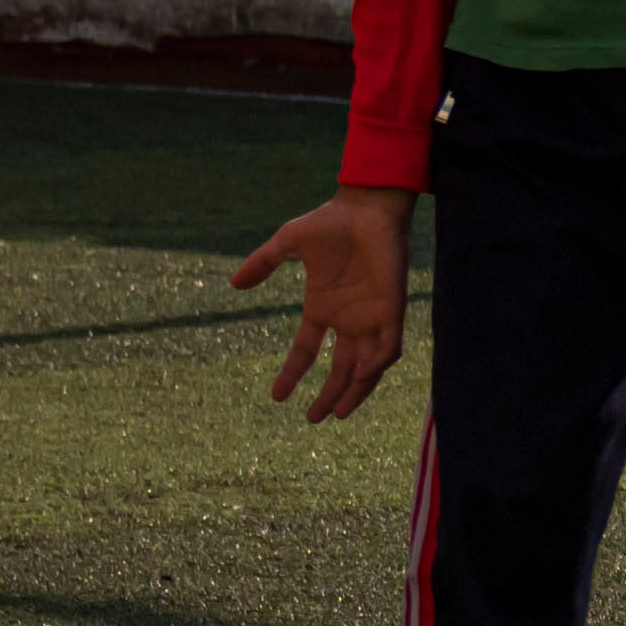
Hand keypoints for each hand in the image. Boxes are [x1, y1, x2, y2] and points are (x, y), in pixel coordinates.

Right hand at [231, 187, 415, 420]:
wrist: (367, 206)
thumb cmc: (331, 221)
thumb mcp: (288, 244)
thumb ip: (263, 263)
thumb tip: (234, 283)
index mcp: (324, 307)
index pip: (308, 351)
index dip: (293, 373)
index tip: (277, 396)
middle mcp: (348, 318)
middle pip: (341, 369)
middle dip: (329, 395)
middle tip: (313, 419)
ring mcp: (370, 316)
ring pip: (367, 367)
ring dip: (355, 391)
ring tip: (337, 413)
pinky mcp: (391, 309)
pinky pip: (389, 347)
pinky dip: (378, 364)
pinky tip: (363, 375)